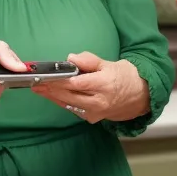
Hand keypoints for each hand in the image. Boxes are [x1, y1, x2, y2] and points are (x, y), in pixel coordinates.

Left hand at [31, 52, 150, 123]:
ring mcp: (96, 112)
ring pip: (69, 104)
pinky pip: (73, 109)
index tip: (44, 76)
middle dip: (50, 89)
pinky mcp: (93, 118)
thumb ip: (88, 61)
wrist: (141, 96)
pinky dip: (61, 102)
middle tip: (35, 82)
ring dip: (52, 96)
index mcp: (104, 84)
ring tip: (37, 88)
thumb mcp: (109, 63)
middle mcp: (100, 101)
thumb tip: (70, 58)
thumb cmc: (124, 76)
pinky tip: (50, 95)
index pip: (76, 83)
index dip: (58, 80)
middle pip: (69, 95)